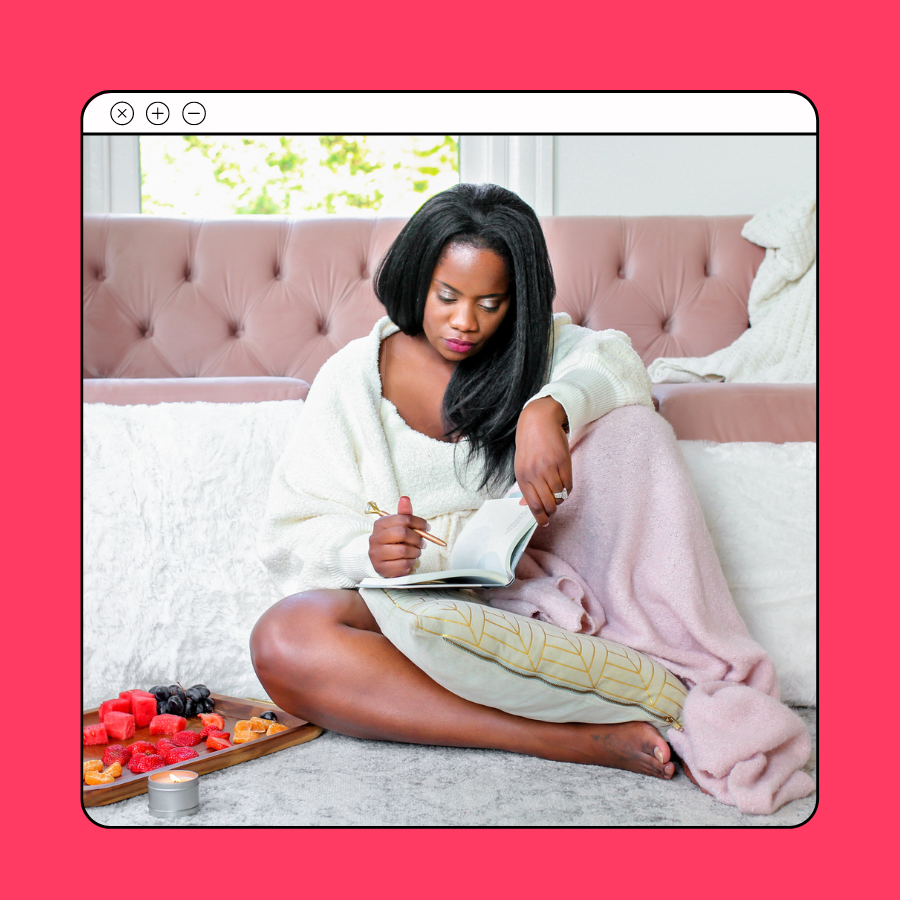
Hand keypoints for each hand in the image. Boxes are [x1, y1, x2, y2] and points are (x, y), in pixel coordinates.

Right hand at [368, 496, 428, 577]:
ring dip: (415, 552)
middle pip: (402, 533)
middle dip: (417, 538)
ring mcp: (376, 554)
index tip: (427, 527)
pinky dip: (411, 562)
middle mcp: (375, 538)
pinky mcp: (381, 568)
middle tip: (422, 542)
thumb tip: (405, 498)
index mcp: (379, 524)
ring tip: (415, 552)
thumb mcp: (398, 526)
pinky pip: (403, 564)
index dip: (419, 522)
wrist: (383, 561)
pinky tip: (409, 560)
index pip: (402, 519)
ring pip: (404, 550)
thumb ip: (404, 514)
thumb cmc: (394, 542)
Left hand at [514, 397, 572, 527]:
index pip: (533, 505)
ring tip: (558, 493)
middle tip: (553, 510)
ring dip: (560, 499)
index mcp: (522, 476)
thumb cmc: (529, 444)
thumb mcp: (521, 465)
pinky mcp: (563, 461)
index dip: (540, 517)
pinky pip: (569, 484)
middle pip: (548, 503)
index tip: (544, 522)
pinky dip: (568, 489)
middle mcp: (535, 473)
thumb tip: (524, 505)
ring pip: (559, 495)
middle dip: (552, 511)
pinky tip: (564, 484)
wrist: (539, 420)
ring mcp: (550, 467)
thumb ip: (525, 486)